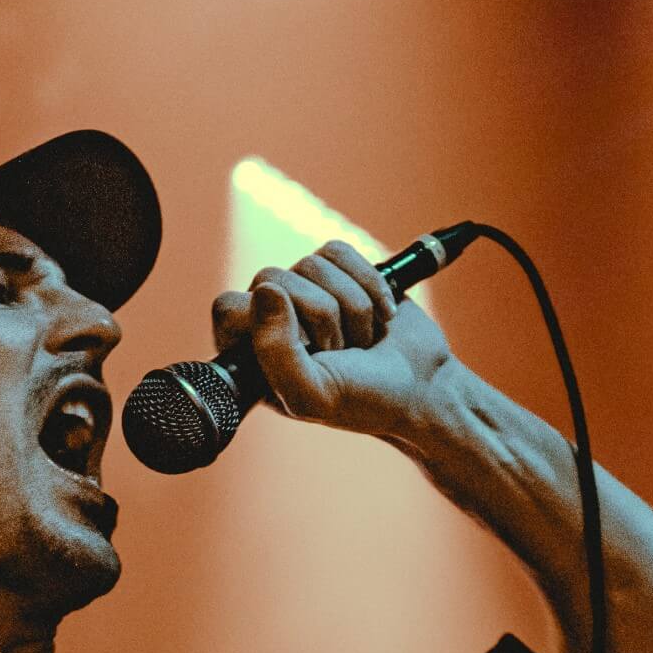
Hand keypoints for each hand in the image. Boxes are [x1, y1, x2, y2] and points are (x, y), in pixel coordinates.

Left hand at [209, 240, 458, 439]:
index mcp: (252, 353)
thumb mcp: (313, 395)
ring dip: (352, 307)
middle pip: (275, 278)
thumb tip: (267, 289)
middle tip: (340, 352)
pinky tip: (380, 315)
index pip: (229, 307)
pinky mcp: (339, 270)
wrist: (423, 387)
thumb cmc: (365, 401)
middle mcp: (272, 317)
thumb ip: (276, 353)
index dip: (267, 321)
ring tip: (361, 339)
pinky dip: (370, 284)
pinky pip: (339, 251)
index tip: (303, 349)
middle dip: (322, 318)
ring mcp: (306, 290)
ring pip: (312, 264)